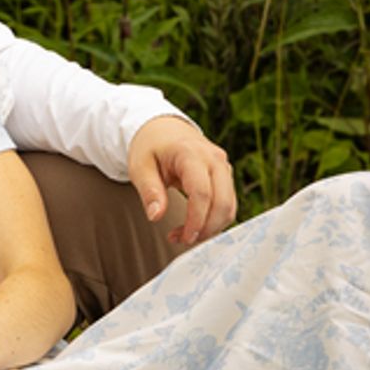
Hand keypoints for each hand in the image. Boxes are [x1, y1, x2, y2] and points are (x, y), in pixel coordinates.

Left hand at [128, 116, 234, 245]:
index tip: (183, 237)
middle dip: (207, 228)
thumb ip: (149, 191)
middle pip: (223, 202)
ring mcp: (223, 166)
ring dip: (211, 226)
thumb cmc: (149, 147)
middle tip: (183, 240)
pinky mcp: (226, 175)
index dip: (196, 219)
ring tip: (183, 234)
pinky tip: (194, 226)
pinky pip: (227, 203)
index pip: (202, 192)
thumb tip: (155, 216)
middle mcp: (214, 159)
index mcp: (190, 153)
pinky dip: (214, 219)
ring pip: (229, 205)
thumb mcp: (139, 166)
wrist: (163, 129)